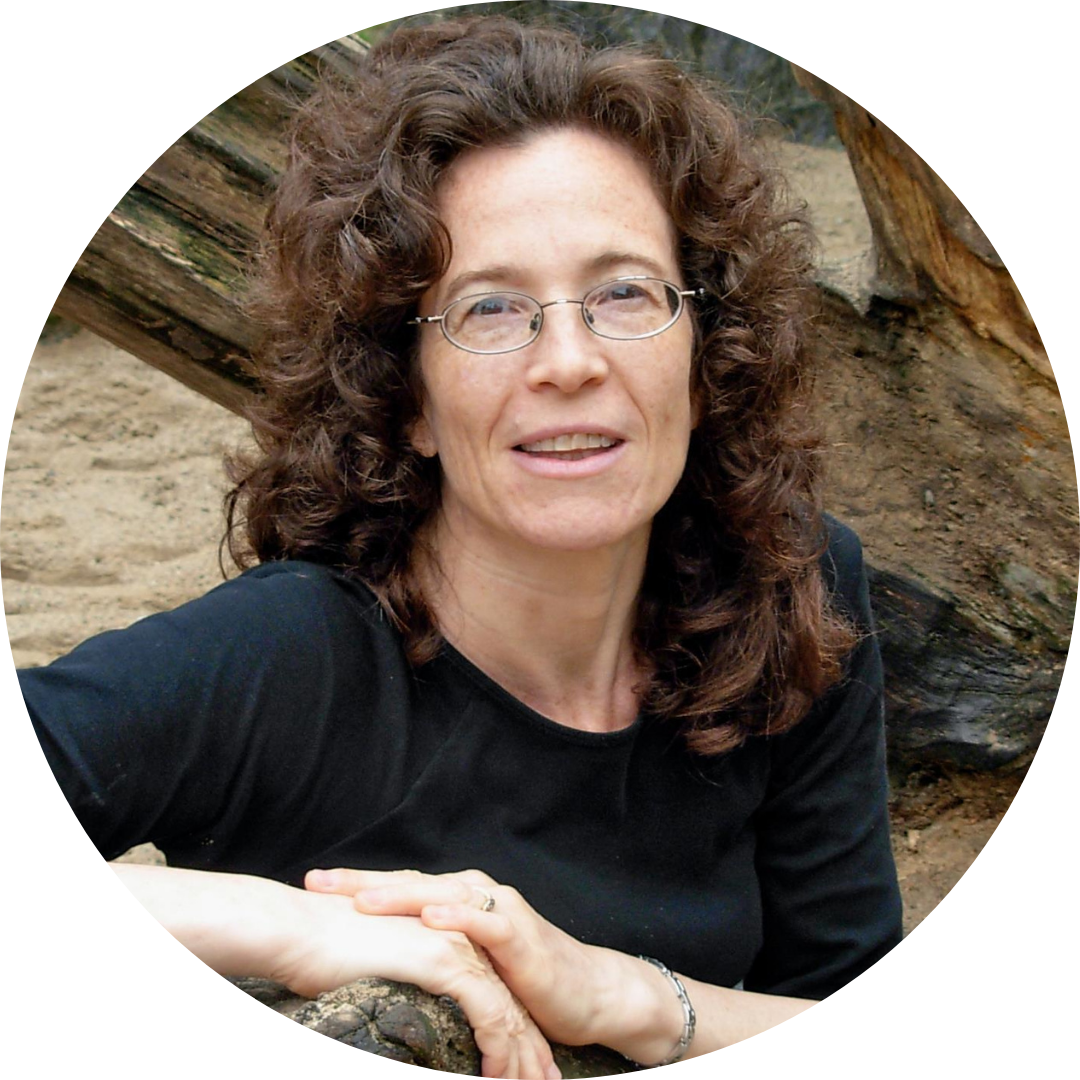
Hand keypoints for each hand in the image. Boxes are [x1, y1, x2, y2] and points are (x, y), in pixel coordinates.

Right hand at [112, 864, 557, 1079]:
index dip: (509, 1029)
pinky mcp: (446, 962)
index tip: (525, 1064)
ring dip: (522, 1056)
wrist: (298, 930)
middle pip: (507, 1000)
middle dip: (528, 1047)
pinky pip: (489, 1014)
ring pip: (506, 1010)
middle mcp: (457, 937)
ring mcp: (455, 946)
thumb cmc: (320, 950)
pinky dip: (500, 1050)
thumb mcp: (371, 967)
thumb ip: (396, 980)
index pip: (490, 989)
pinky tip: (500, 1078)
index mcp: (442, 936)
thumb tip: (394, 1007)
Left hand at [305, 867, 634, 1051]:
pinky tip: (430, 916)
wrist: (587, 992)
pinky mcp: (519, 936)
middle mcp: (476, 895)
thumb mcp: (467, 966)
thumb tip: (379, 962)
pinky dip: (457, 917)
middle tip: (317, 882)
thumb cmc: (523, 980)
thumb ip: (432, 954)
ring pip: (442, 895)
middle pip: (411, 883)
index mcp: (458, 899)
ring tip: (361, 898)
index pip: (399, 886)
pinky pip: (485, 924)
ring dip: (401, 894)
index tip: (311, 886)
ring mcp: (499, 911)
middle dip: (362, 882)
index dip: (356, 885)